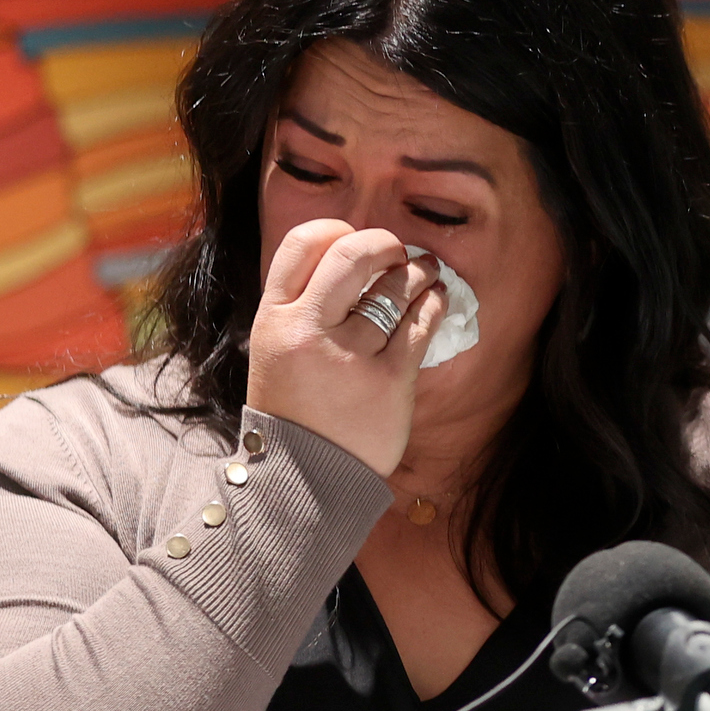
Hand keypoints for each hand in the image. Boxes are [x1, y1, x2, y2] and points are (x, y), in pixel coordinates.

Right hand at [244, 218, 445, 475]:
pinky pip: (420, 324)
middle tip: (397, 251)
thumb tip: (348, 262)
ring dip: (416, 270)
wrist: (306, 479)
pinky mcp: (389, 379)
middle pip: (351, 254)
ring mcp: (350, 354)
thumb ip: (300, 308)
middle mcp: (308, 329)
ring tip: (425, 270)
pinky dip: (433, 303)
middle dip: (383, 242)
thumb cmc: (294, 412)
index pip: (303, 245)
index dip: (336, 231)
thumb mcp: (274, 352)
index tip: (355, 239)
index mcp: (274, 319)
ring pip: (393, 286)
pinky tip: (435, 299)